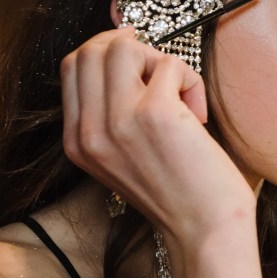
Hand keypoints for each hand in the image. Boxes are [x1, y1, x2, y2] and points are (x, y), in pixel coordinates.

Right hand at [60, 27, 254, 240]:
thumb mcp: (122, 157)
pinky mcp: (155, 114)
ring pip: (122, 46)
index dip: (105, 49)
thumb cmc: (176, 191)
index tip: (136, 56)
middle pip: (91, 50)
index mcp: (77, 142)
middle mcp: (89, 132)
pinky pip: (170, 63)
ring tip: (178, 92)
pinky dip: (190, 80)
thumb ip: (110, 115)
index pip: (72, 66)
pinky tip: (197, 113)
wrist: (204, 231)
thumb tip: (123, 53)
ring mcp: (118, 122)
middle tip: (160, 73)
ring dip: (158, 59)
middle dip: (130, 48)